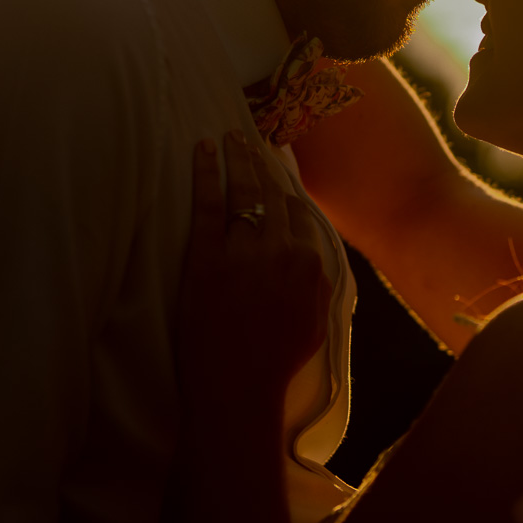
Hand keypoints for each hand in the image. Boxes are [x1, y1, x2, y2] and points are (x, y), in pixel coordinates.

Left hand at [175, 131, 332, 418]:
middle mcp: (281, 247)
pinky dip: (205, 172)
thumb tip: (317, 258)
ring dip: (239, 158)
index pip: (301, 212)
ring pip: (244, 190)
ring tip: (232, 137)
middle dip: (264, 162)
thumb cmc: (278, 361)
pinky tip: (203, 149)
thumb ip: (320, 282)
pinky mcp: (206, 255)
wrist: (239, 385)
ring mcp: (243, 249)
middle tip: (253, 138)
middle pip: (273, 193)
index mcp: (311, 261)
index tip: (280, 169)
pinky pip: (207, 203)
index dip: (289, 188)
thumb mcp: (317, 321)